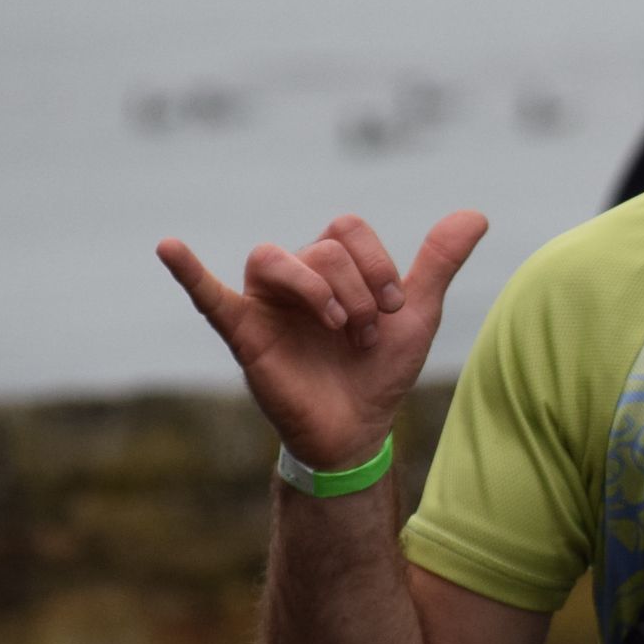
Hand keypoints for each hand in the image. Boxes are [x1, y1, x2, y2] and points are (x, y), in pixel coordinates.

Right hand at [157, 211, 487, 468]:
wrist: (357, 429)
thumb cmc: (379, 370)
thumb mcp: (416, 313)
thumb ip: (438, 262)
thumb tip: (475, 214)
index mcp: (331, 265)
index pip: (347, 229)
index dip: (378, 264)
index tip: (396, 308)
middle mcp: (293, 275)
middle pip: (322, 248)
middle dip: (358, 291)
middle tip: (366, 334)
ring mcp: (264, 301)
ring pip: (277, 258)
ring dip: (317, 289)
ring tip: (338, 328)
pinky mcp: (244, 333)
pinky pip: (208, 296)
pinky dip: (187, 271)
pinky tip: (168, 247)